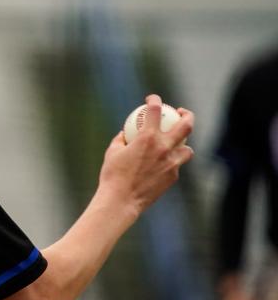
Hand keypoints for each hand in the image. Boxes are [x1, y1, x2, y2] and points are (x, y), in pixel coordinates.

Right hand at [97, 94, 194, 216]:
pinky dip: (170, 163)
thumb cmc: (112, 175)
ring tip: (176, 145)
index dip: (155, 100)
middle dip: (187, 114)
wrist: (121, 200)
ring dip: (183, 144)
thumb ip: (121, 139)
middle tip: (181, 113)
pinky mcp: (173, 177)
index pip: (155, 110)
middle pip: (187, 125)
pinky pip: (176, 166)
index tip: (152, 99)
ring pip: (187, 149)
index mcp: (147, 137)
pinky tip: (162, 166)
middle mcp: (164, 147)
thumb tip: (125, 132)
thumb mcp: (112, 152)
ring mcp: (172, 163)